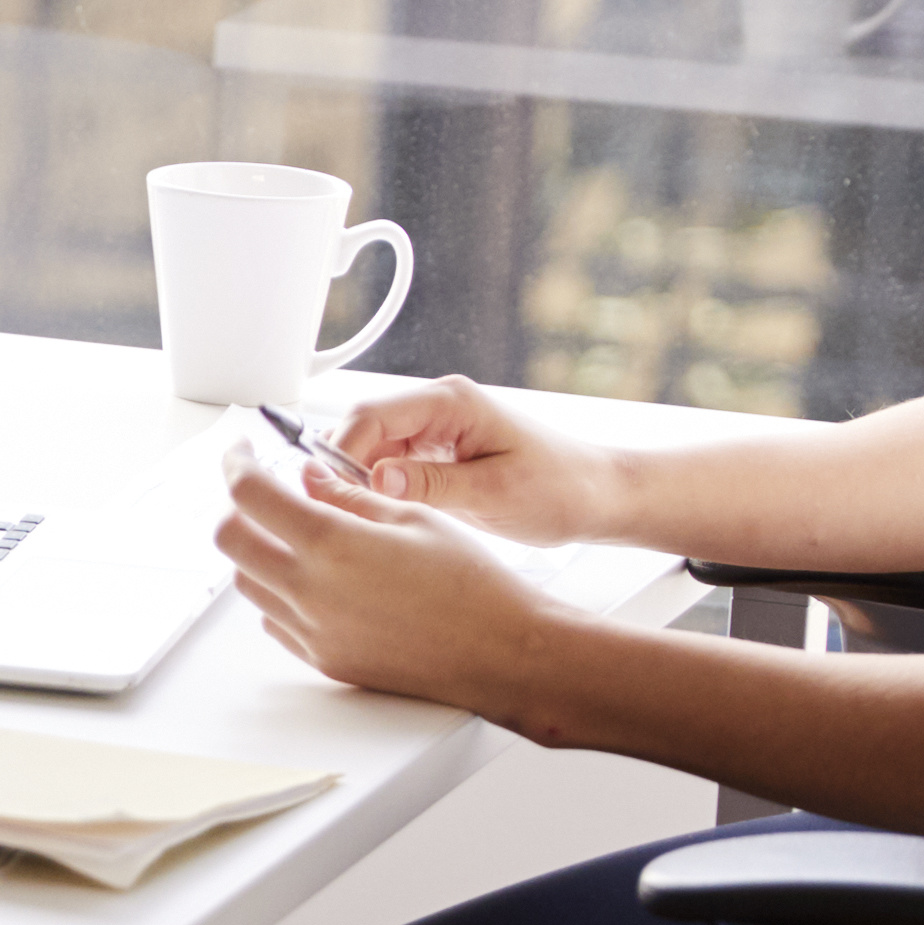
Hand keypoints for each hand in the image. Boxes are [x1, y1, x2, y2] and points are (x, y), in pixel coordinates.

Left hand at [217, 448, 558, 711]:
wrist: (502, 654)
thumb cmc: (471, 583)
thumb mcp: (413, 517)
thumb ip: (349, 495)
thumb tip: (308, 478)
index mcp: (331, 545)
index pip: (249, 494)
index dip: (237, 463)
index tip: (242, 451)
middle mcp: (310, 592)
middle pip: (230, 539)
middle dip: (236, 505)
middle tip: (260, 488)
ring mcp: (313, 632)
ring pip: (247, 583)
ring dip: (256, 549)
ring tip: (293, 531)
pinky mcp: (324, 659)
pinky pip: (276, 619)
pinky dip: (278, 591)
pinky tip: (313, 577)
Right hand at [323, 377, 634, 547]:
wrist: (596, 497)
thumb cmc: (561, 488)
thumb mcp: (496, 493)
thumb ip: (434, 485)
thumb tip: (377, 480)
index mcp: (452, 403)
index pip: (372, 415)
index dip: (340, 452)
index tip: (327, 492)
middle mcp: (438, 410)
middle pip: (363, 430)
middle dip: (342, 469)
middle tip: (334, 513)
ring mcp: (435, 433)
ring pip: (370, 452)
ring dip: (358, 483)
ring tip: (355, 521)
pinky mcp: (436, 458)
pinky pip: (389, 469)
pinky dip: (377, 493)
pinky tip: (378, 521)